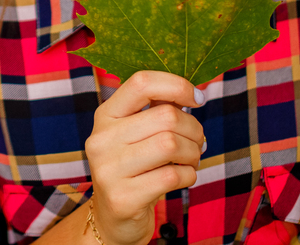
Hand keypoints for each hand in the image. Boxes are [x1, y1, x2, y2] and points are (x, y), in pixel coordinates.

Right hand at [84, 71, 204, 244]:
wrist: (114, 217)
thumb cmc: (135, 168)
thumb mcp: (136, 134)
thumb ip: (157, 110)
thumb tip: (192, 94)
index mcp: (105, 115)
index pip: (141, 83)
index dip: (176, 85)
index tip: (197, 99)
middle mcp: (101, 139)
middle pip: (166, 116)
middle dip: (194, 129)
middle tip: (198, 141)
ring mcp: (108, 169)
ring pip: (171, 144)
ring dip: (193, 153)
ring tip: (191, 159)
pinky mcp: (122, 198)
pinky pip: (173, 176)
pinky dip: (189, 175)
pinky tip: (183, 177)